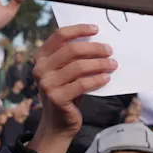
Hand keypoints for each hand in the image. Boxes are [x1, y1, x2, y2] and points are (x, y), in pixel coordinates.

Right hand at [28, 24, 114, 152]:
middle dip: (94, 48)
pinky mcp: (56, 98)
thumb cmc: (66, 91)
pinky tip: (106, 78)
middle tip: (110, 50)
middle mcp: (40, 68)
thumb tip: (97, 39)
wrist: (58, 122)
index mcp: (40, 56)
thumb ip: (72, 56)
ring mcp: (46, 84)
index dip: (79, 29)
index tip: (96, 29)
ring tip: (112, 65)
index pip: (60, 35)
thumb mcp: (65, 71)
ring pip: (79, 66)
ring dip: (100, 64)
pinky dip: (97, 80)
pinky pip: (82, 84)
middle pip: (72, 49)